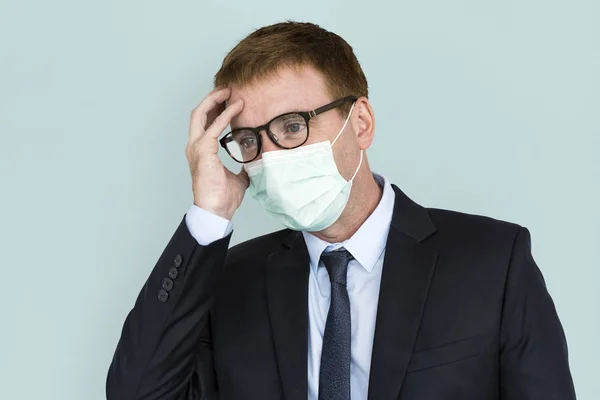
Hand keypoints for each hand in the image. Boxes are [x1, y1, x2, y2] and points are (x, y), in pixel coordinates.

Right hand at [186, 87, 247, 219]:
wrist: (216, 211)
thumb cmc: (223, 197)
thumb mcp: (238, 178)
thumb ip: (243, 167)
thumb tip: (254, 162)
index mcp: (201, 151)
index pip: (204, 123)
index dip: (215, 109)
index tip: (228, 99)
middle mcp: (195, 146)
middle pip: (199, 113)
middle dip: (211, 98)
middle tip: (227, 89)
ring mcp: (197, 147)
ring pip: (201, 113)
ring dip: (215, 100)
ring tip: (229, 91)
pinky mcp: (203, 150)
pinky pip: (215, 126)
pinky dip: (226, 114)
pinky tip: (238, 106)